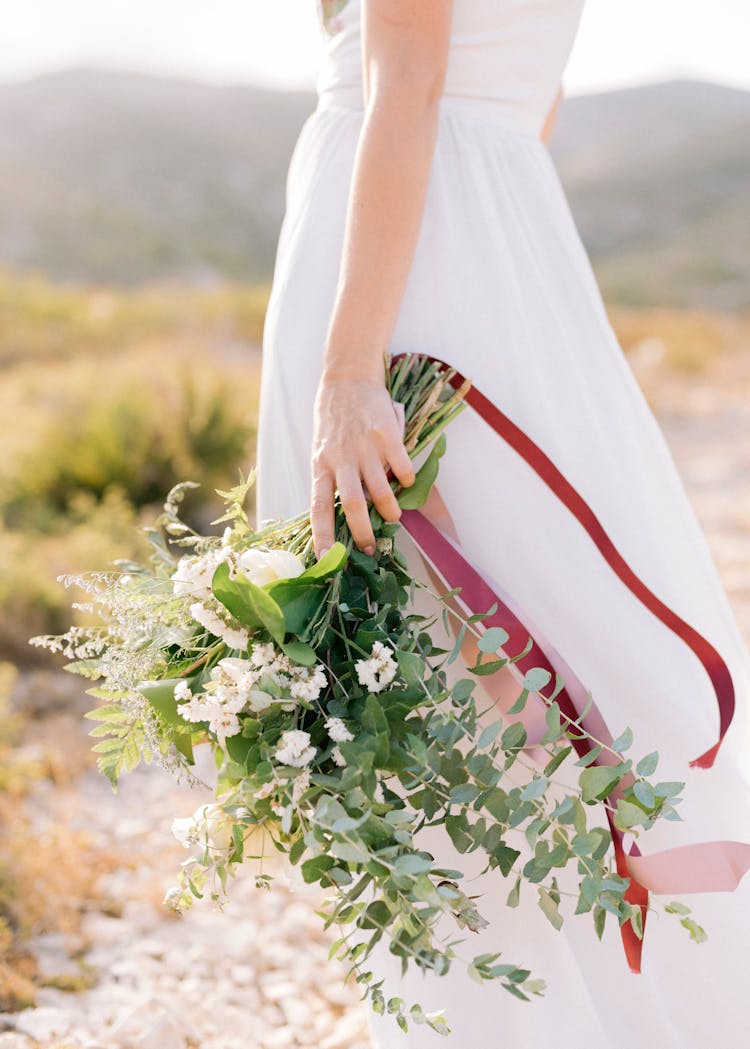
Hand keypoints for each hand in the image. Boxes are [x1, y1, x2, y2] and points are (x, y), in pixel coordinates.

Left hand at [310, 371, 414, 557]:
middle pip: (352, 505)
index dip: (322, 535)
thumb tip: (350, 514)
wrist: (347, 377)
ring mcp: (363, 446)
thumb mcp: (323, 450)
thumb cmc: (334, 420)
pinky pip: (401, 464)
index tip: (326, 559)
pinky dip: (406, 479)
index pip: (319, 507)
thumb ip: (334, 478)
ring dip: (389, 510)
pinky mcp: (385, 432)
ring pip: (380, 489)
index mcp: (320, 465)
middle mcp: (340, 458)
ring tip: (394, 517)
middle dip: (364, 533)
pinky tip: (406, 482)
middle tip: (372, 548)